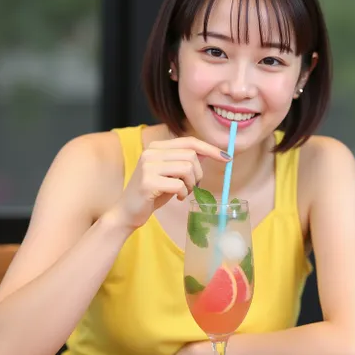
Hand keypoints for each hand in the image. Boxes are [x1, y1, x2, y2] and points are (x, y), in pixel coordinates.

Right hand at [115, 137, 229, 229]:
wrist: (127, 212)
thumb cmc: (152, 194)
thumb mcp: (170, 174)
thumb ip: (185, 162)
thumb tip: (210, 153)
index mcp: (156, 147)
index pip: (189, 141)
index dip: (210, 149)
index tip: (227, 158)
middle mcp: (151, 152)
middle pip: (191, 156)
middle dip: (199, 174)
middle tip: (192, 186)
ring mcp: (148, 166)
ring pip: (187, 169)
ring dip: (191, 184)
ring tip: (183, 192)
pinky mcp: (148, 182)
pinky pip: (179, 185)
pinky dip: (183, 193)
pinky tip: (177, 198)